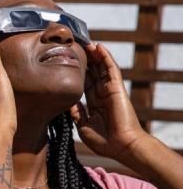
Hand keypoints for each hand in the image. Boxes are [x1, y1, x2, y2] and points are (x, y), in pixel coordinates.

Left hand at [70, 42, 146, 160]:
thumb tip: (67, 104)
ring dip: (94, 55)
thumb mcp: (83, 125)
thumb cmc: (103, 140)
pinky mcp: (116, 89)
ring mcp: (109, 91)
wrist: (121, 146)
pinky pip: (111, 70)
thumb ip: (76, 113)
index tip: (65, 62)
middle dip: (84, 60)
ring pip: (101, 68)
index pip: (83, 83)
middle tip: (73, 46)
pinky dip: (105, 58)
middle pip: (91, 72)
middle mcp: (101, 95)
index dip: (76, 72)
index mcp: (93, 103)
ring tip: (85, 42)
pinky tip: (99, 47)